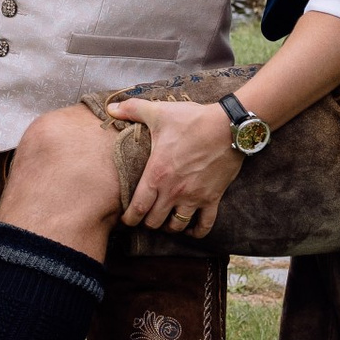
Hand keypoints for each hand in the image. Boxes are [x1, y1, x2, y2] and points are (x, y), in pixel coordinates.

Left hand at [110, 96, 242, 236]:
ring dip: (169, 227)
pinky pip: (205, 225)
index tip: (126, 220)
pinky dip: (197, 231)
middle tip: (145, 217)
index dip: (129, 218)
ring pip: (177, 225)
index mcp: (157, 174)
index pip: (138, 208)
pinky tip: (191, 229)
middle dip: (147, 222)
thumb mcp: (159, 112)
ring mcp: (194, 197)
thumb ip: (132, 110)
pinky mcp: (213, 198)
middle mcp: (174, 191)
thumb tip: (111, 107)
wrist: (228, 127)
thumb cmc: (192, 120)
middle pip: (155, 221)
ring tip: (165, 221)